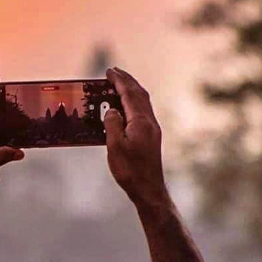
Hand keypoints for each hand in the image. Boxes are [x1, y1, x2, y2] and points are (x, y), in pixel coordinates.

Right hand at [104, 68, 167, 207]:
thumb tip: (111, 110)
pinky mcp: (151, 137)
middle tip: (114, 72)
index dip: (120, 81)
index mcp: (141, 122)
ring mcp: (152, 129)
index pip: (130, 94)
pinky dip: (133, 102)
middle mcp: (150, 122)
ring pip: (142, 102)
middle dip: (127, 81)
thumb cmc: (131, 170)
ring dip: (131, 90)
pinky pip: (142, 112)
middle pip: (139, 94)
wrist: (148, 189)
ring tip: (118, 84)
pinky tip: (125, 106)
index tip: (109, 71)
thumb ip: (112, 124)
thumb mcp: (115, 146)